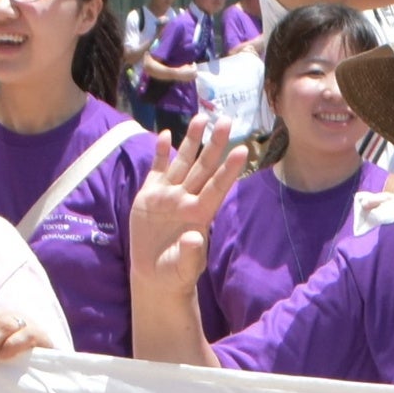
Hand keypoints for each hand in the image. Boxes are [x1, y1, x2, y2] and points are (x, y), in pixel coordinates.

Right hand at [128, 115, 247, 288]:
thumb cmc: (175, 273)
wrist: (155, 274)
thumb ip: (189, 255)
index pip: (217, 187)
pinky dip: (161, 153)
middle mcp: (187, 199)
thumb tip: (194, 238)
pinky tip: (165, 134)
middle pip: (203, 167)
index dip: (229, 169)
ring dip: (191, 140)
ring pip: (183, 162)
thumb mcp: (182, 269)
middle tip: (227, 121)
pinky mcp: (150, 196)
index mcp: (199, 215)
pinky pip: (158, 170)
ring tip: (201, 118)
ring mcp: (169, 195)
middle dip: (215, 144)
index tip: (243, 150)